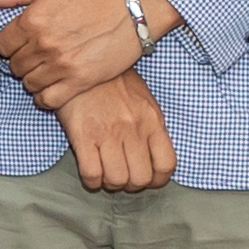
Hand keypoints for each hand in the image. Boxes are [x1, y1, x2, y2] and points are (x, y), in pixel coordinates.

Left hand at [0, 0, 164, 109]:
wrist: (133, 7)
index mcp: (33, 20)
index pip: (2, 44)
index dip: (10, 44)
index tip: (21, 42)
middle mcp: (44, 44)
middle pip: (15, 65)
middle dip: (21, 60)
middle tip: (35, 55)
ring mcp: (62, 65)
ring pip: (29, 83)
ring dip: (33, 78)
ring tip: (45, 69)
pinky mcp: (80, 81)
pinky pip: (48, 100)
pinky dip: (44, 97)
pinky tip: (50, 87)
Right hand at [58, 74, 178, 192]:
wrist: (82, 62)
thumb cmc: (113, 83)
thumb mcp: (143, 100)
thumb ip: (152, 127)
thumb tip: (155, 156)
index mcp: (152, 120)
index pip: (166, 165)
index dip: (157, 180)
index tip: (148, 179)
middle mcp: (133, 128)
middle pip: (141, 178)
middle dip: (131, 185)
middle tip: (123, 176)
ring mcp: (107, 132)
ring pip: (117, 180)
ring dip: (111, 184)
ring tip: (106, 174)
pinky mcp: (82, 134)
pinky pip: (92, 173)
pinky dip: (92, 182)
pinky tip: (91, 174)